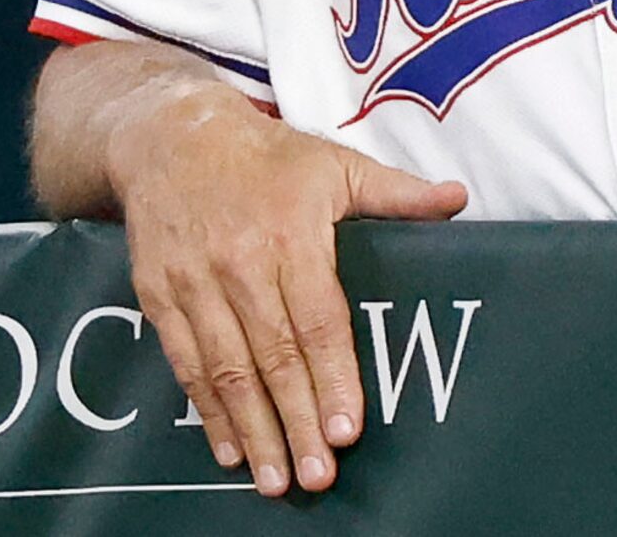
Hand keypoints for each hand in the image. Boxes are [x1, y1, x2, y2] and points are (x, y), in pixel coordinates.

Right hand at [109, 83, 467, 496]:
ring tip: (276, 479)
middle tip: (318, 475)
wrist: (171, 136)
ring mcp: (195, 281)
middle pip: (273, 355)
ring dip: (253, 430)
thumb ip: (396, 193)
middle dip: (297, 420)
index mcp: (292, 231)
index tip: (347, 428)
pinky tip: (229, 448)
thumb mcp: (337, 163)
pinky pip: (185, 363)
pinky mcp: (159, 295)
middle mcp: (241, 261)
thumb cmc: (268, 157)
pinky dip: (207, 410)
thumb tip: (457, 198)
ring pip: (228, 370)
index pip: (318, 318)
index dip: (332, 376)